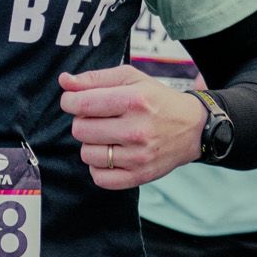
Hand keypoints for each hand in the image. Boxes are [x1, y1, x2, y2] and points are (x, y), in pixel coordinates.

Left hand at [59, 65, 206, 189]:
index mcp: (134, 100)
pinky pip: (99, 178)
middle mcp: (137, 130)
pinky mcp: (140, 176)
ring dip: (91, 144)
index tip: (74, 101)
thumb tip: (64, 81)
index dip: (70, 102)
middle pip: (80, 130)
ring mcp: (138, 156)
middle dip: (82, 122)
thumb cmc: (157, 100)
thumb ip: (94, 78)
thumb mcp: (131, 78)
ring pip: (87, 154)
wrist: (193, 128)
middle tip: (98, 119)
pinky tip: (110, 154)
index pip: (81, 104)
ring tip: (107, 136)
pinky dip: (99, 167)